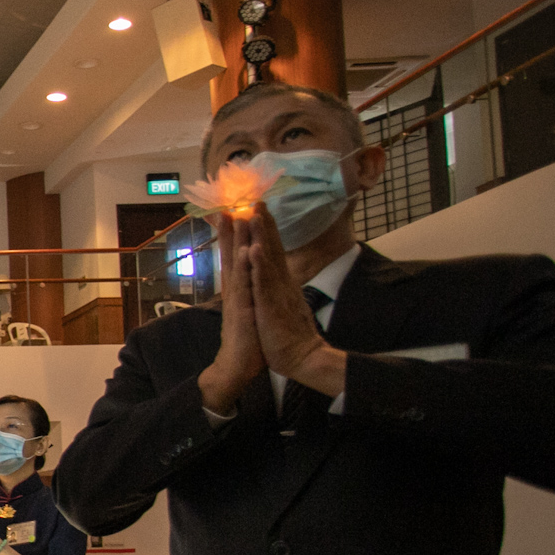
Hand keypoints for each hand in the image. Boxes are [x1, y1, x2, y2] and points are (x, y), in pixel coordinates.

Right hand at [199, 209, 267, 413]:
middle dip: (230, 230)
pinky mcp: (244, 311)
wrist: (237, 368)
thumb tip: (249, 282)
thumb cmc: (247, 342)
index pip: (235, 258)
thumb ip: (248, 295)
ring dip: (236, 240)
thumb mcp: (249, 313)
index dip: (233, 237)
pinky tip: (248, 250)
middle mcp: (235, 292)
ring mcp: (238, 300)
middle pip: (232, 255)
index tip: (231, 215)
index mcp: (238, 291)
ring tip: (236, 217)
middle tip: (228, 205)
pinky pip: (246, 285)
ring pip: (237, 264)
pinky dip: (246, 267)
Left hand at [247, 208, 346, 395]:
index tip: (255, 208)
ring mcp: (277, 291)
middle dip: (262, 221)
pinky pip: (264, 283)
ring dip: (260, 235)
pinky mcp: (272, 305)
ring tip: (253, 212)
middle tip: (255, 197)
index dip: (263, 229)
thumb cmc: (287, 333)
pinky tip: (253, 249)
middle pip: (271, 246)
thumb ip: (277, 286)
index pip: (271, 249)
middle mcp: (280, 281)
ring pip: (267, 258)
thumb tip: (274, 272)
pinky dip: (258, 265)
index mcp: (279, 281)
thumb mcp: (280, 303)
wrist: (301, 358)